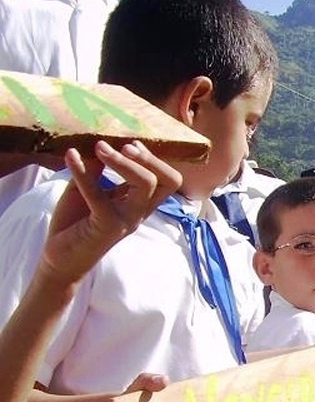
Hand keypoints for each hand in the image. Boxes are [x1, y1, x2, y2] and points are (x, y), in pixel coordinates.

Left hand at [38, 141, 180, 286]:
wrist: (59, 258)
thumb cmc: (75, 222)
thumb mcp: (86, 188)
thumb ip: (96, 170)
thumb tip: (101, 143)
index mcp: (140, 203)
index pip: (168, 181)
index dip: (156, 160)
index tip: (131, 144)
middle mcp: (139, 212)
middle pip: (166, 181)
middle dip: (149, 158)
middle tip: (123, 145)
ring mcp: (126, 220)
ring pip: (145, 185)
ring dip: (124, 162)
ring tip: (100, 147)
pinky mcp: (106, 226)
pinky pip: (100, 195)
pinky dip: (83, 172)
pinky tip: (70, 156)